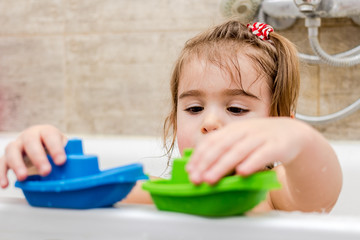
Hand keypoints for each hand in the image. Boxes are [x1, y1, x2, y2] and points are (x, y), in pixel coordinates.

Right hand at [0, 125, 66, 187]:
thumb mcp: (65, 149)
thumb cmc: (54, 148)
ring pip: (12, 151)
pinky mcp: (7, 157)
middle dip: (38, 157)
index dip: (56, 148)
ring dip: (17, 164)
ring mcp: (17, 145)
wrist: (41, 145)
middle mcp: (30, 135)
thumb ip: (70, 155)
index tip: (61, 161)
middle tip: (46, 171)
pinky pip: (1, 163)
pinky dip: (1, 173)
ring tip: (23, 178)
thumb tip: (79, 166)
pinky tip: (5, 184)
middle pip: (31, 142)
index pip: (50, 136)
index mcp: (46, 131)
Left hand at [186, 118, 306, 184]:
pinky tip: (242, 173)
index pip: (211, 141)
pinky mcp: (276, 146)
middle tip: (196, 178)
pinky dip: (251, 163)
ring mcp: (260, 137)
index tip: (190, 170)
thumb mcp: (240, 141)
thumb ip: (224, 150)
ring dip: (222, 166)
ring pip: (238, 151)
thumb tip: (201, 168)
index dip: (199, 155)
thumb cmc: (260, 140)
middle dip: (206, 163)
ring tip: (210, 179)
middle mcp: (244, 131)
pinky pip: (262, 155)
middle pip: (221, 146)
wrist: (291, 133)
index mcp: (233, 129)